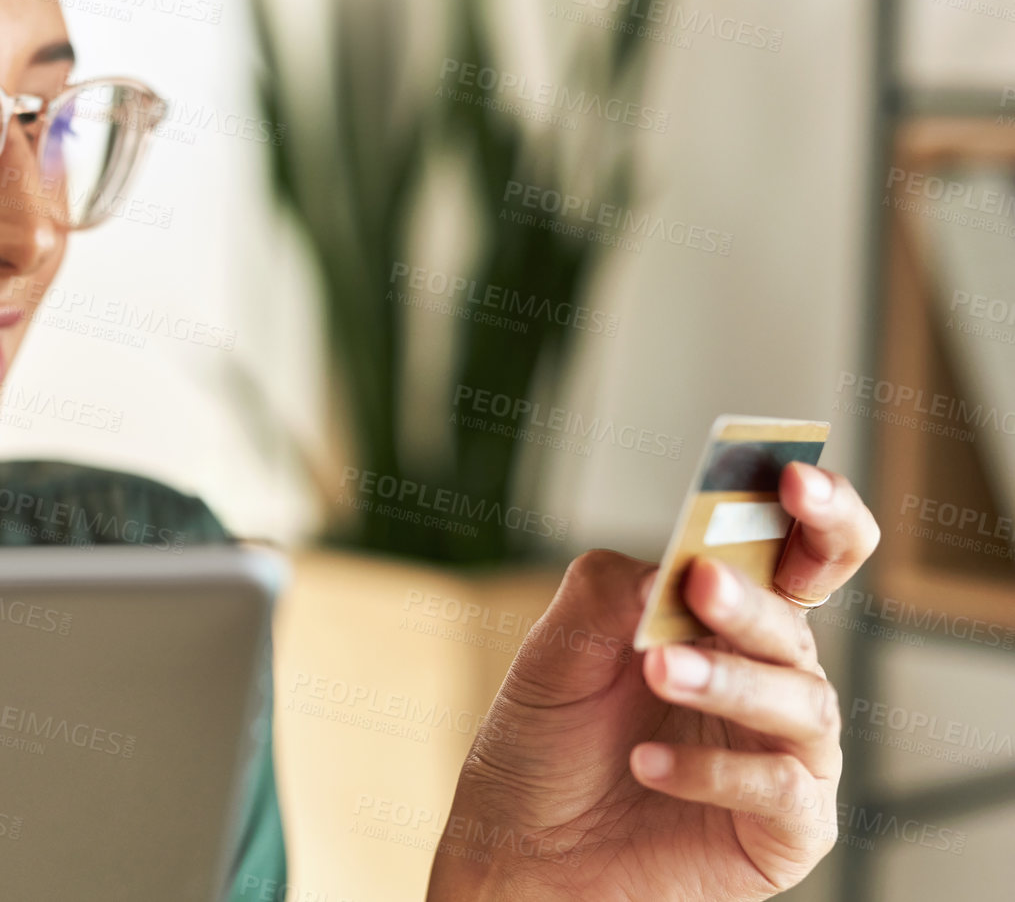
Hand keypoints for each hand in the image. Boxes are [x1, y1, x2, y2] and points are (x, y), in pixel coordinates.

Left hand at [426, 463, 879, 900]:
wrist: (516, 855)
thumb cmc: (541, 751)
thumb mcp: (550, 660)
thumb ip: (606, 598)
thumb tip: (672, 566)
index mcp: (726, 625)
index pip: (801, 555)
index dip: (817, 512)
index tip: (794, 477)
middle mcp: (768, 682)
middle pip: (800, 625)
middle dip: (753, 600)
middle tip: (700, 584)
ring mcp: (784, 755)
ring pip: (801, 700)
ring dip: (728, 678)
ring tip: (656, 670)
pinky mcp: (785, 829)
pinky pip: (781, 788)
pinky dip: (716, 771)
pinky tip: (647, 763)